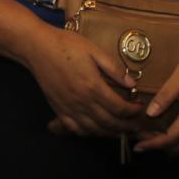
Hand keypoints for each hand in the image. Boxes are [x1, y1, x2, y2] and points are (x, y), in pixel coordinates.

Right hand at [26, 29, 152, 139]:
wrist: (38, 48)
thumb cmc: (67, 45)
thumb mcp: (94, 50)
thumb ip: (114, 68)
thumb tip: (132, 84)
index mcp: (93, 87)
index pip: (119, 108)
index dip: (133, 112)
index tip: (140, 108)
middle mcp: (82, 103)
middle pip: (109, 123)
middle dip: (126, 127)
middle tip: (136, 125)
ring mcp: (69, 109)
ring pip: (94, 130)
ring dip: (110, 133)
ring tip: (121, 129)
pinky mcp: (59, 110)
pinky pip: (76, 129)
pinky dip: (89, 133)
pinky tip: (96, 129)